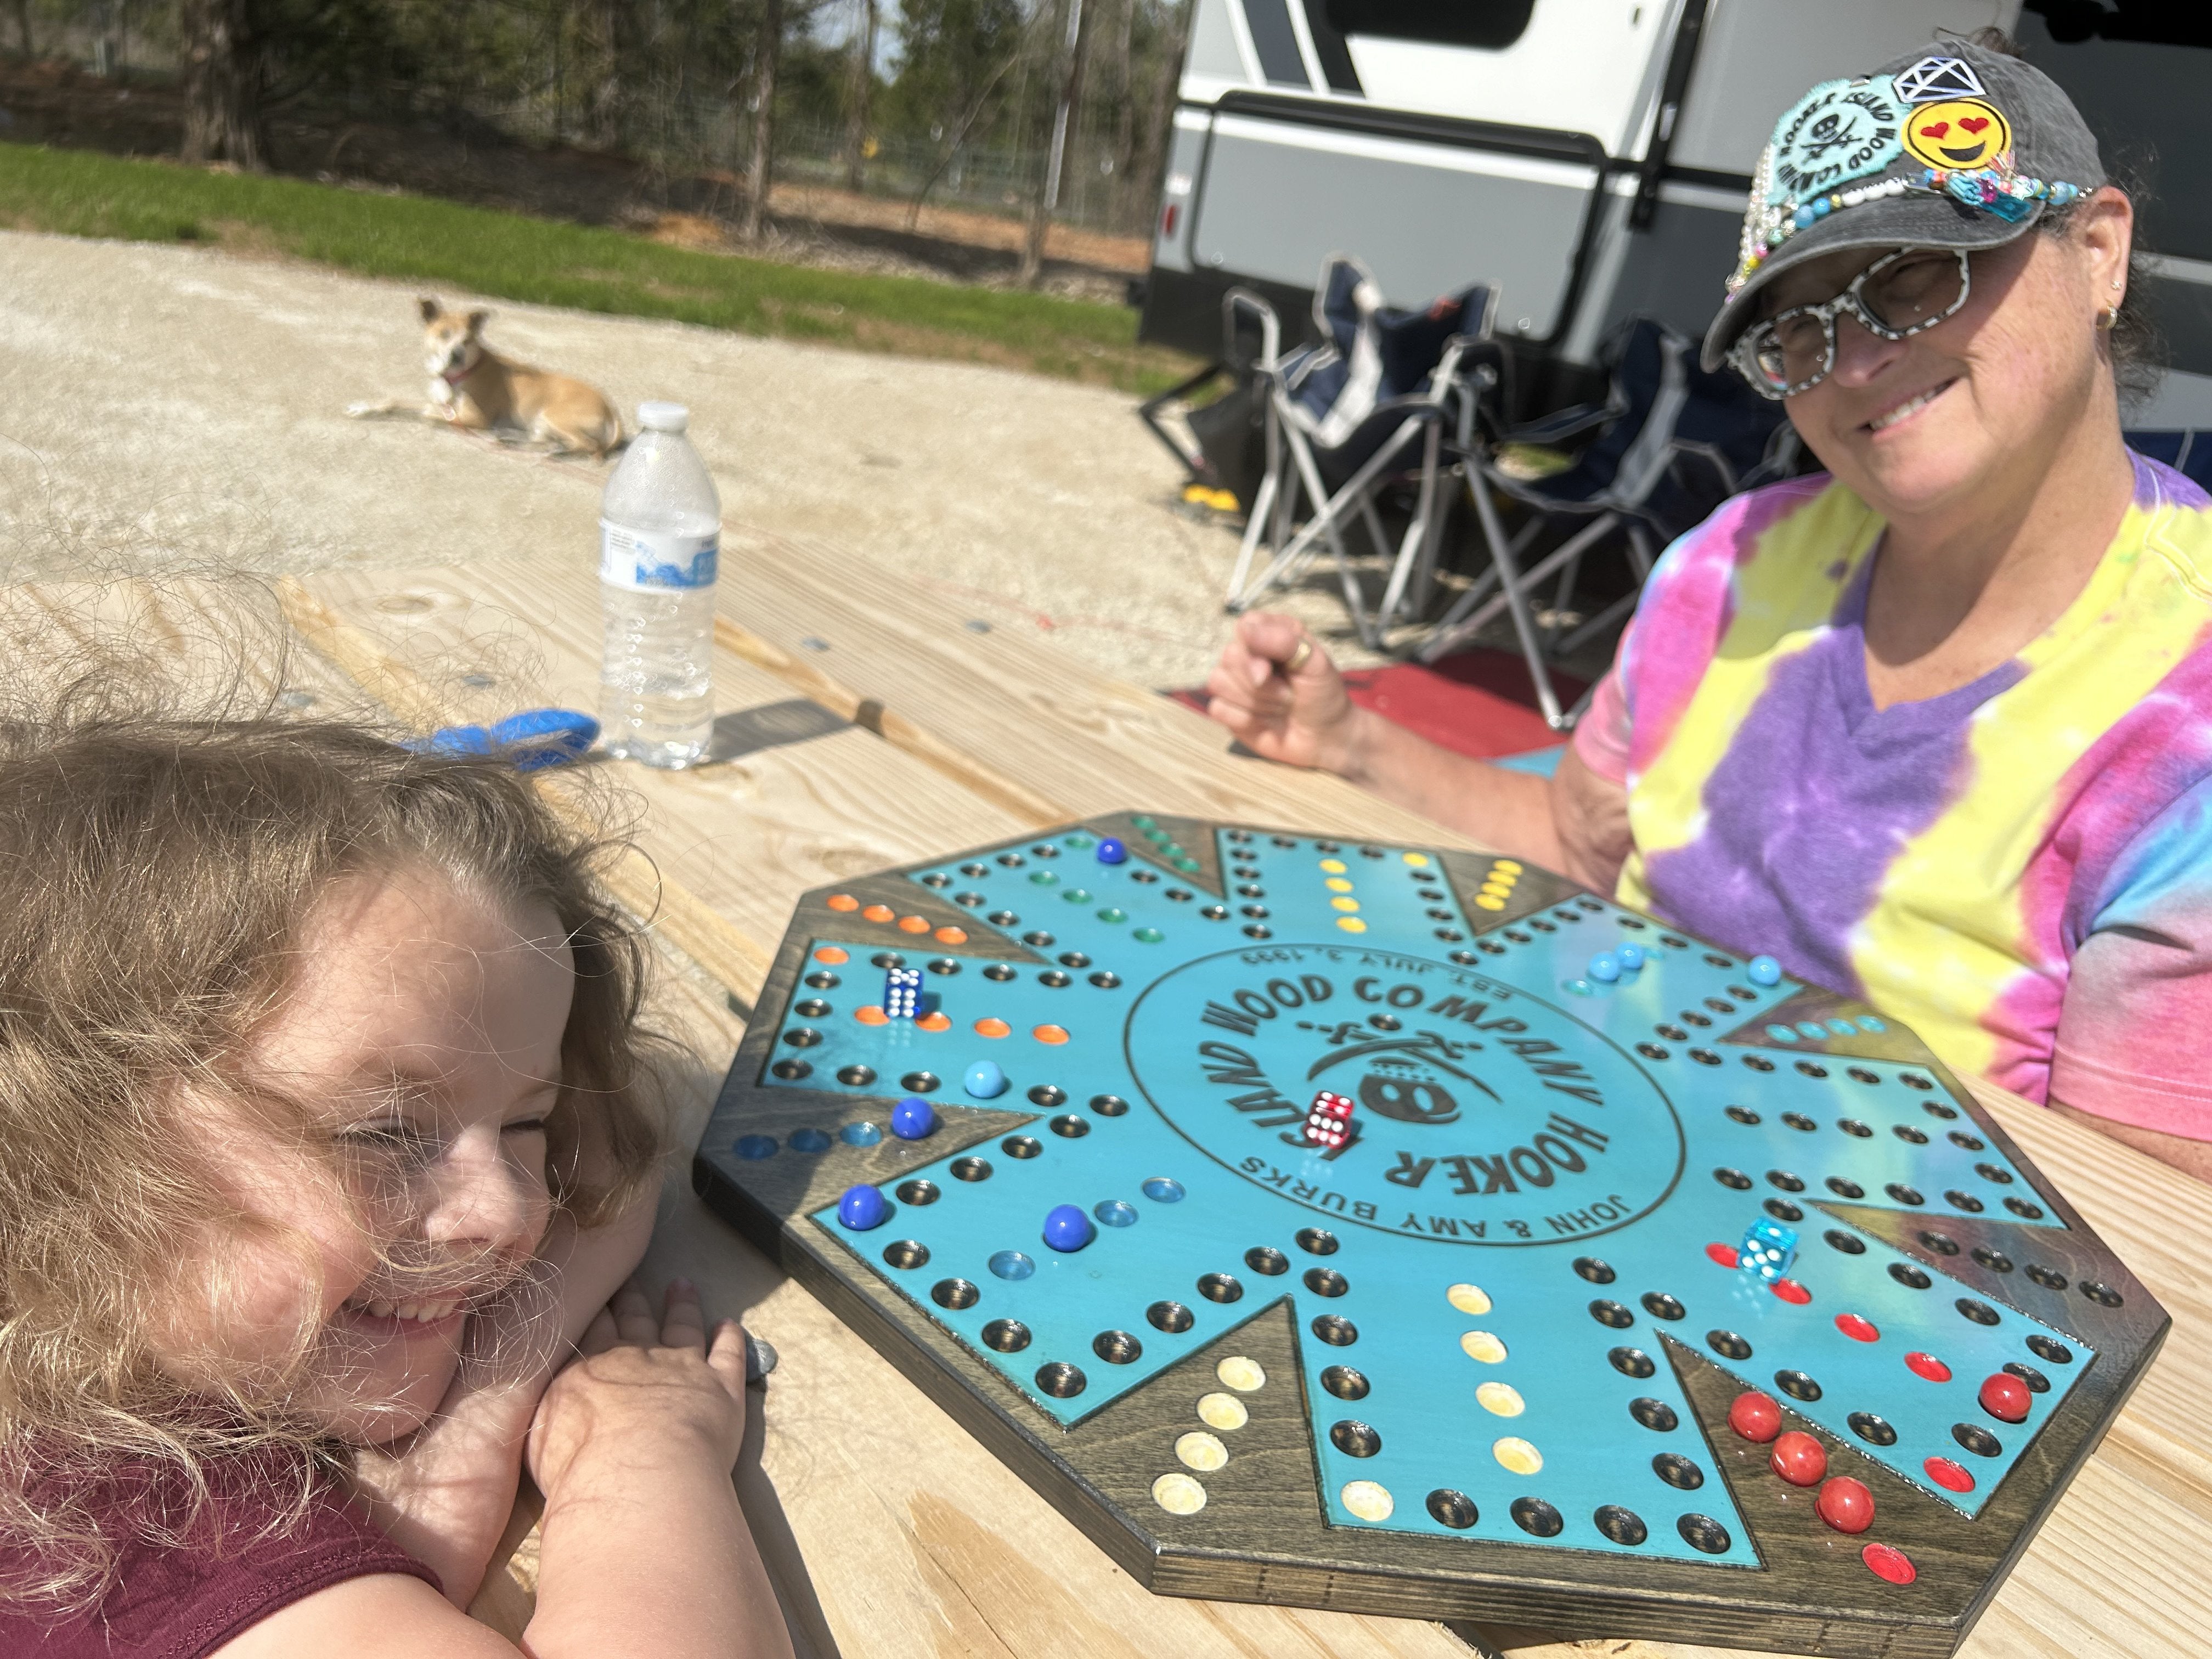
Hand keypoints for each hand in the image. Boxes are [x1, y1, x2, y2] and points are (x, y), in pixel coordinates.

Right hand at [527, 1279, 748, 1503]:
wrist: (634, 1476)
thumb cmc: (577, 1467)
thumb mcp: (540, 1438)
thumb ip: (546, 1412)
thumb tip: (544, 1402)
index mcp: (590, 1368)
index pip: (594, 1328)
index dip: (599, 1309)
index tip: (600, 1289)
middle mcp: (637, 1357)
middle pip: (635, 1318)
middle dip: (633, 1298)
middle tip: (633, 1277)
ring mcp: (682, 1367)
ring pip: (683, 1326)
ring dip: (684, 1305)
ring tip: (683, 1286)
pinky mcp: (721, 1386)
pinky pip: (729, 1353)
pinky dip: (731, 1338)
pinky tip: (729, 1326)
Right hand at [1204, 612, 1364, 774]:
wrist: (1324, 737)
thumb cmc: (1322, 695)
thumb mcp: (1315, 663)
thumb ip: (1283, 641)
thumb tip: (1245, 629)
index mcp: (1271, 634)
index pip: (1246, 625)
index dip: (1255, 647)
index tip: (1274, 667)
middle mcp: (1249, 654)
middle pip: (1230, 656)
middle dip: (1262, 683)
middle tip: (1288, 694)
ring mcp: (1235, 683)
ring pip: (1219, 682)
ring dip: (1256, 701)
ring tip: (1280, 706)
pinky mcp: (1227, 709)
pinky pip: (1218, 708)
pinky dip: (1245, 719)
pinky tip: (1264, 722)